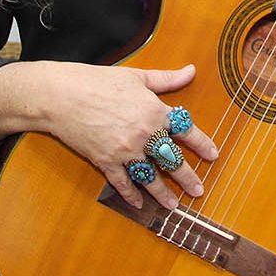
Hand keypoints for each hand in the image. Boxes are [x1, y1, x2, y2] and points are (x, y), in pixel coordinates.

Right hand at [39, 62, 218, 210]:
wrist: (62, 96)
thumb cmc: (98, 82)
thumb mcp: (137, 77)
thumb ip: (167, 79)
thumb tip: (191, 70)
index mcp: (155, 111)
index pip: (186, 130)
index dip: (202, 143)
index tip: (213, 155)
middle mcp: (144, 134)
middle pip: (172, 160)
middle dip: (187, 178)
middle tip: (199, 190)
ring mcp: (125, 151)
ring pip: (150, 177)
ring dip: (163, 193)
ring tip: (175, 205)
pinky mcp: (106, 161)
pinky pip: (123, 183)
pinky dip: (132, 195)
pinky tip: (140, 204)